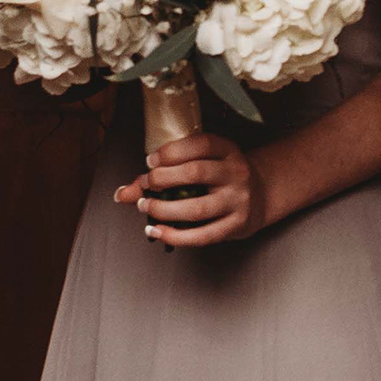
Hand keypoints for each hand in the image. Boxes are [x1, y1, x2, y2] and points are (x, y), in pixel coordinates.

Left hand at [119, 130, 269, 248]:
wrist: (260, 195)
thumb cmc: (220, 177)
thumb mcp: (201, 163)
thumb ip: (164, 172)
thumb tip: (121, 193)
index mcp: (228, 150)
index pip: (200, 144)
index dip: (171, 152)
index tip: (150, 161)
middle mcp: (236, 173)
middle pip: (195, 173)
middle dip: (163, 179)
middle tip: (146, 184)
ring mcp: (238, 201)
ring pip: (196, 208)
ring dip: (164, 209)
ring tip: (146, 207)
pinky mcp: (236, 225)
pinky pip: (202, 235)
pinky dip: (175, 236)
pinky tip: (156, 231)